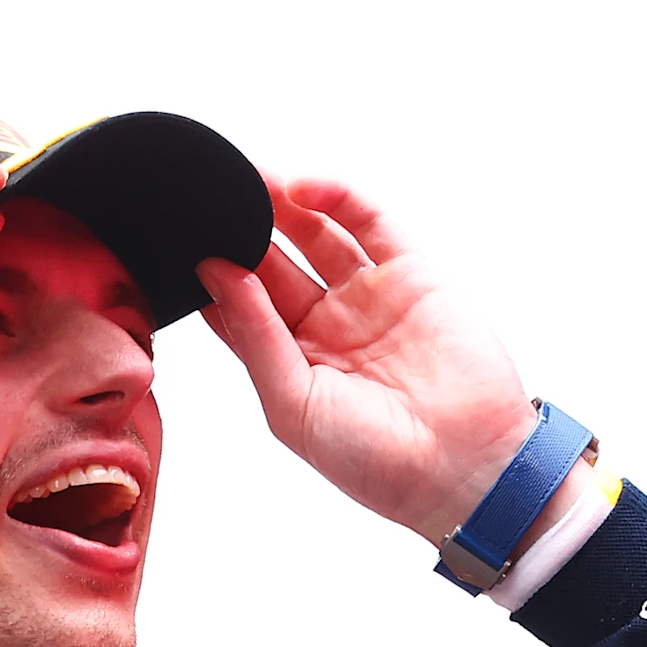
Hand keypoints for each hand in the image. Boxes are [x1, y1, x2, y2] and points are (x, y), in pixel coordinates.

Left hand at [197, 177, 540, 543]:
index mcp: (294, 363)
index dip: (214, 275)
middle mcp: (329, 326)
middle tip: (208, 198)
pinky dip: (337, 198)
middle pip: (272, 264)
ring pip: (316, 235)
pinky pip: (369, 222)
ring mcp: (369, 296)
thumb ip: (255, 335)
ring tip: (247, 179)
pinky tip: (302, 188)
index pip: (241, 307)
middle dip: (241, 230)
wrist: (465, 467)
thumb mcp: (293, 403)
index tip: (181, 244)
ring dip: (281, 205)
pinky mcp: (412, 273)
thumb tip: (216, 276)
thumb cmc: (377, 460)